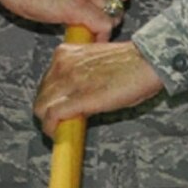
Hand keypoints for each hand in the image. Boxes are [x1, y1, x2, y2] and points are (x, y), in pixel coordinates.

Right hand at [0, 0, 133, 39]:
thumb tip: (96, 5)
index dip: (113, 6)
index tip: (102, 16)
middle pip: (118, 5)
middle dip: (108, 19)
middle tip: (93, 28)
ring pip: (113, 17)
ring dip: (102, 29)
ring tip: (88, 33)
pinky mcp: (78, 6)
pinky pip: (103, 26)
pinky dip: (99, 37)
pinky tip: (88, 39)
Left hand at [33, 40, 164, 134]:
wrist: (147, 62)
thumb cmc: (130, 63)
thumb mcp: (95, 61)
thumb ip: (79, 73)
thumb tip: (72, 95)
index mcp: (66, 53)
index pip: (45, 80)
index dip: (48, 98)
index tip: (54, 107)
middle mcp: (62, 64)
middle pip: (40, 95)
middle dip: (46, 111)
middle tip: (57, 122)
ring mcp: (68, 80)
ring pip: (41, 107)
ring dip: (47, 122)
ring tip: (59, 130)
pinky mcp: (78, 98)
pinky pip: (52, 116)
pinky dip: (52, 128)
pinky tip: (58, 134)